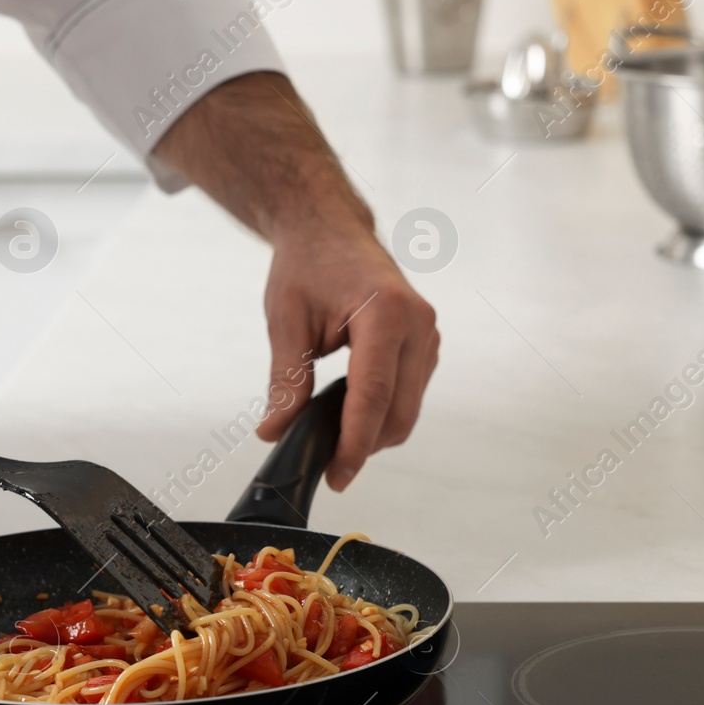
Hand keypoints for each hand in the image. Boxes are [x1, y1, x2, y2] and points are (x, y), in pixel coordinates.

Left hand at [148, 71, 439, 490]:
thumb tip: (275, 432)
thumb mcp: (286, 322)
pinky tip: (351, 411)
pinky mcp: (427, 343)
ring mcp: (428, 334)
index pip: (374, 396)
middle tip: (327, 465)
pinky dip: (383, 413)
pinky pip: (410, 395)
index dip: (356, 443)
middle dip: (365, 446)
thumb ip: (285, 381)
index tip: (338, 475)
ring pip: (408, 409)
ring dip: (374, 432)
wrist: (330, 229)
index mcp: (385, 313)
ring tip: (332, 433)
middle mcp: (418, 324)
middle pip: (399, 412)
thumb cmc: (308, 264)